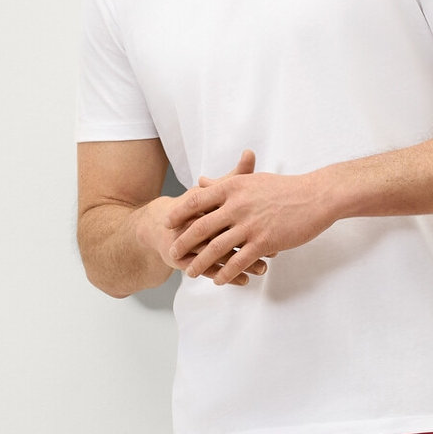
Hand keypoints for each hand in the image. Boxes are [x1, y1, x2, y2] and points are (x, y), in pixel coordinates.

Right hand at [131, 189, 272, 285]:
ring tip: (264, 269)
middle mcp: (195, 222)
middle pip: (223, 233)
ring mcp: (189, 243)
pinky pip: (209, 270)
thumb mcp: (215, 190)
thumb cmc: (194, 207)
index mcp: (204, 204)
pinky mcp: (186, 260)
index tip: (275, 223)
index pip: (227, 208)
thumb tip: (250, 153)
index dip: (251, 216)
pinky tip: (246, 280)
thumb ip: (235, 175)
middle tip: (274, 249)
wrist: (158, 226)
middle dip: (249, 243)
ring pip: (218, 254)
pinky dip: (228, 276)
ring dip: (241, 264)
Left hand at [167, 151, 335, 285]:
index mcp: (233, 188)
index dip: (180, 213)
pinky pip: (238, 262)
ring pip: (217, 248)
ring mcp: (250, 225)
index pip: (197, 200)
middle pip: (201, 227)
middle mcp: (237, 206)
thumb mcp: (251, 180)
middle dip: (184, 242)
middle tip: (172, 252)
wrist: (316, 196)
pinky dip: (225, 273)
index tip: (167, 223)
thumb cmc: (285, 188)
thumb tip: (202, 182)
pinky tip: (217, 281)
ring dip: (200, 263)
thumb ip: (224, 183)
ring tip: (189, 272)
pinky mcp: (264, 242)